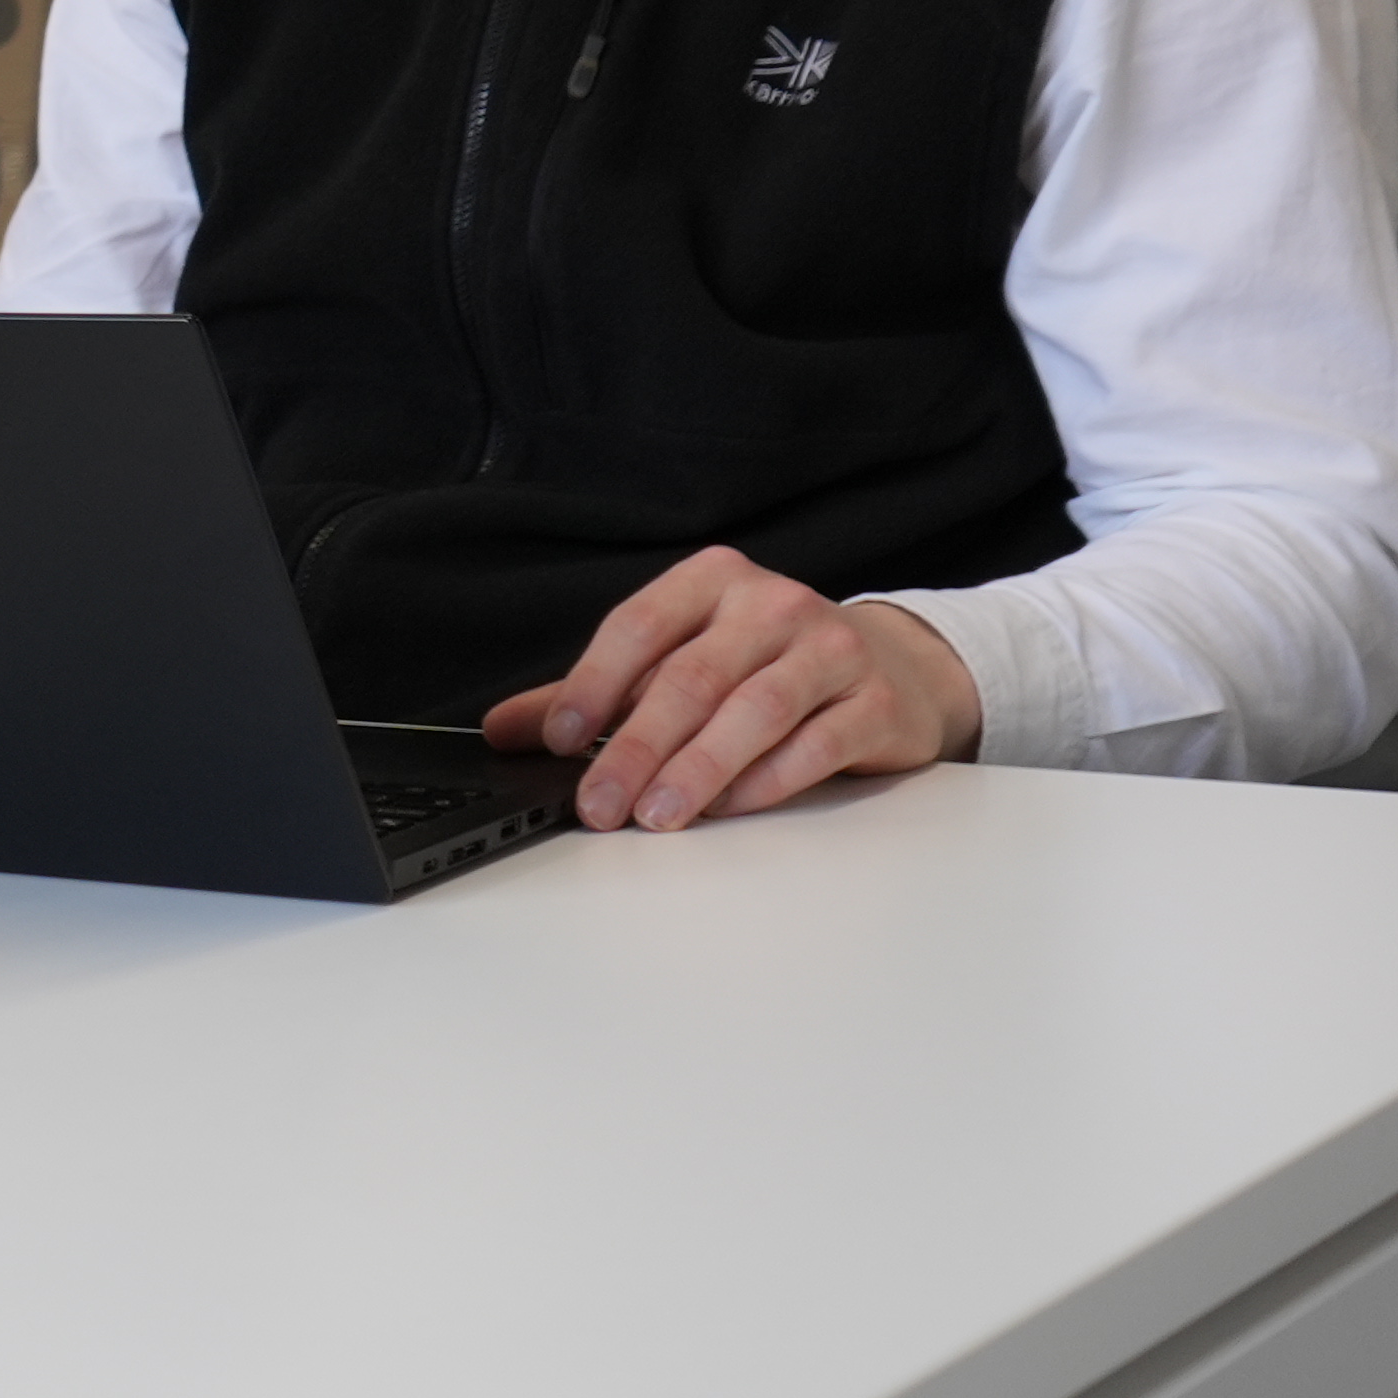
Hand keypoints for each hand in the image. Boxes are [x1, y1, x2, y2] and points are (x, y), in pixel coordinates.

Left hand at [486, 550, 983, 832]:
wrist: (894, 667)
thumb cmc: (767, 664)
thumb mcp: (681, 660)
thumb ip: (596, 694)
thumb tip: (503, 730)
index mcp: (713, 582)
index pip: (638, 626)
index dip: (593, 683)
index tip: (560, 740)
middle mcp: (773, 604)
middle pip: (691, 678)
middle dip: (636, 747)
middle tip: (599, 803)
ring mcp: (830, 650)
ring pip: (754, 711)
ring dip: (697, 769)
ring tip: (656, 816)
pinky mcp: (874, 702)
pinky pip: (814, 745)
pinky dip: (765, 781)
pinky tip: (727, 808)